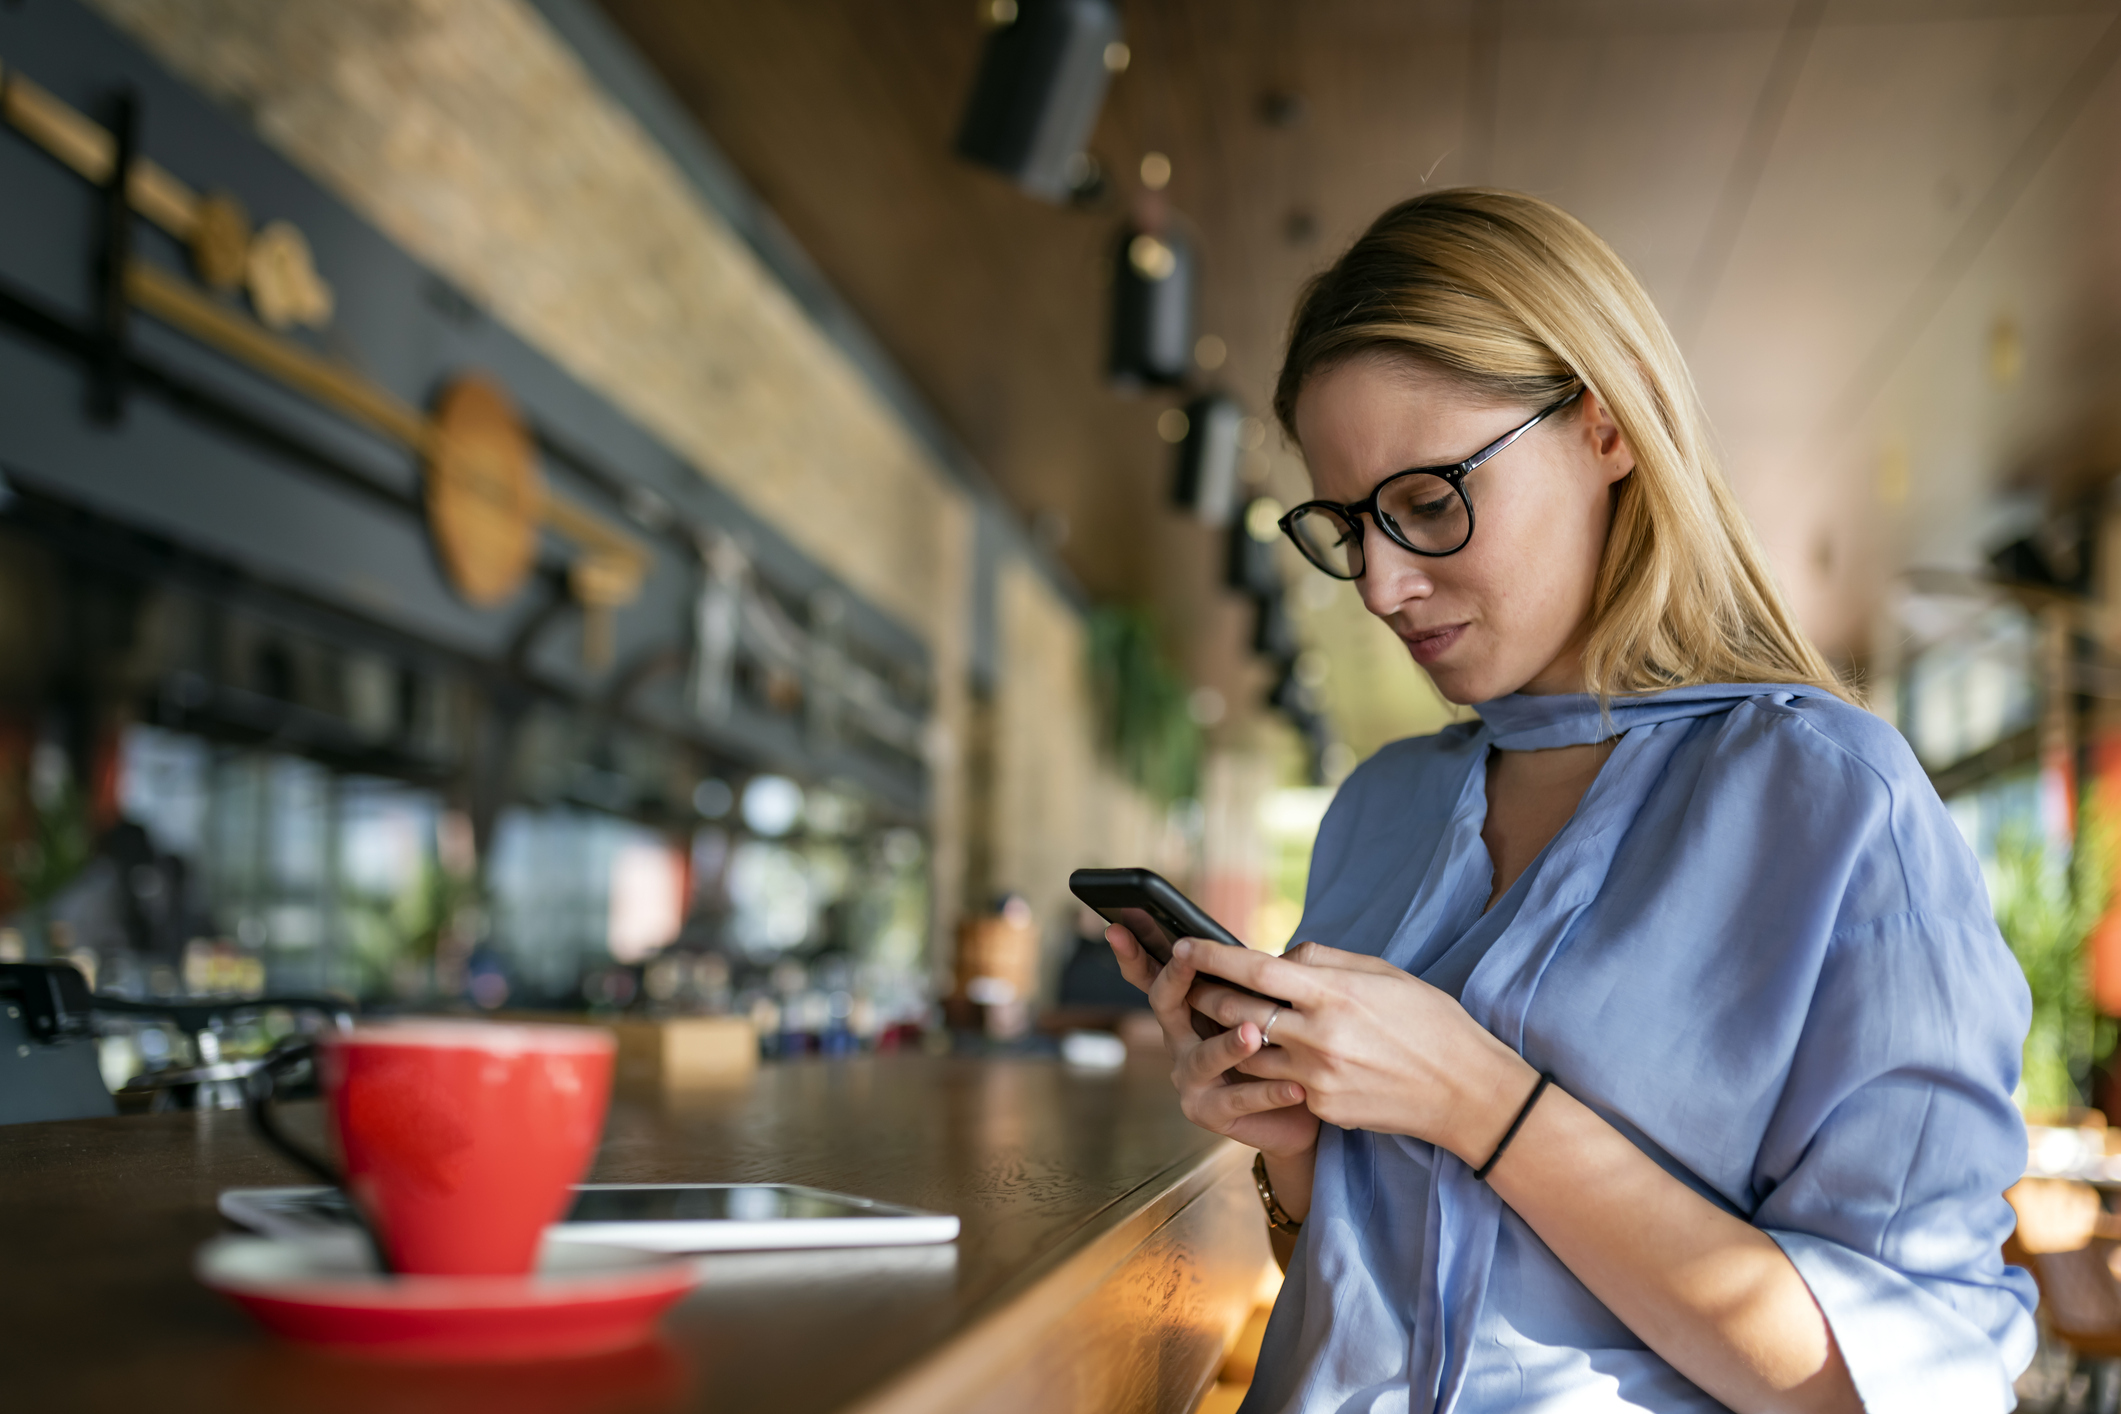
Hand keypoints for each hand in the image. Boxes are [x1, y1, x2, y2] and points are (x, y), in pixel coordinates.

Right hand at [1105, 926, 1320, 1160]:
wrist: (1294, 1114)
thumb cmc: (1278, 1052)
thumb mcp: (1261, 1010)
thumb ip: (1248, 985)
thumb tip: (1253, 950)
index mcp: (1187, 1012)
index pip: (1153, 977)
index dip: (1133, 954)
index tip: (1119, 928)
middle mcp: (1179, 1042)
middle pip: (1166, 1005)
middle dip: (1175, 980)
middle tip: (1188, 961)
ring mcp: (1189, 1079)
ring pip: (1203, 1057)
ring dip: (1228, 1044)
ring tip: (1254, 1034)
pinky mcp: (1208, 1113)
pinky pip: (1237, 1100)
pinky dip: (1268, 1093)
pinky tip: (1294, 1086)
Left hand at [1171, 937, 1536, 1166]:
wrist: (1465, 1091)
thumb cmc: (1429, 1022)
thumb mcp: (1382, 974)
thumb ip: (1323, 962)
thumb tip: (1277, 959)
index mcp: (1335, 993)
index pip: (1257, 970)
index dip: (1212, 957)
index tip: (1182, 946)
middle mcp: (1319, 1035)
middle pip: (1237, 1013)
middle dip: (1204, 995)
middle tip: (1186, 982)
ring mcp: (1317, 1076)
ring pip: (1246, 1052)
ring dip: (1226, 1035)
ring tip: (1214, 1018)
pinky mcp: (1321, 1106)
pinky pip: (1277, 1081)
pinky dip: (1266, 1064)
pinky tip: (1266, 1053)